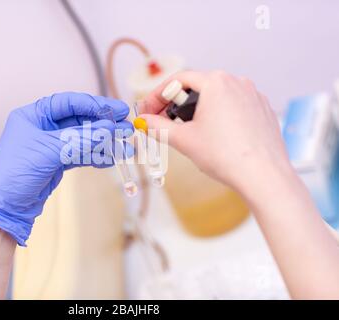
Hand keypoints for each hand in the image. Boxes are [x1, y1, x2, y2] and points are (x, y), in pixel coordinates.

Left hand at [0, 92, 132, 245]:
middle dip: (103, 125)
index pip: (69, 103)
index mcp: (34, 115)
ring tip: (126, 147)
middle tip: (127, 128)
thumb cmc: (16, 172)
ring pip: (83, 140)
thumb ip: (81, 138)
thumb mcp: (50, 151)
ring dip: (104, 143)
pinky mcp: (56, 163)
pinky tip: (111, 159)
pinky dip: (95, 157)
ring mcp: (50, 146)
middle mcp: (42, 127)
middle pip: (79, 120)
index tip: (117, 110)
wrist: (4, 207)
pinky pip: (80, 155)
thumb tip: (110, 128)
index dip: (94, 105)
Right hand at [139, 70, 291, 193]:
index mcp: (216, 82)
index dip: (158, 95)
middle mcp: (237, 82)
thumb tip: (144, 121)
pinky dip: (220, 116)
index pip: (178, 80)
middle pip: (198, 86)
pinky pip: (234, 106)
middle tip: (163, 121)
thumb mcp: (184, 139)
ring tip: (189, 131)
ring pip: (217, 97)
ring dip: (198, 110)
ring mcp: (253, 95)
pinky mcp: (263, 110)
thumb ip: (158, 127)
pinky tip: (214, 136)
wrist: (263, 176)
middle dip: (177, 103)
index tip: (148, 110)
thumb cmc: (226, 155)